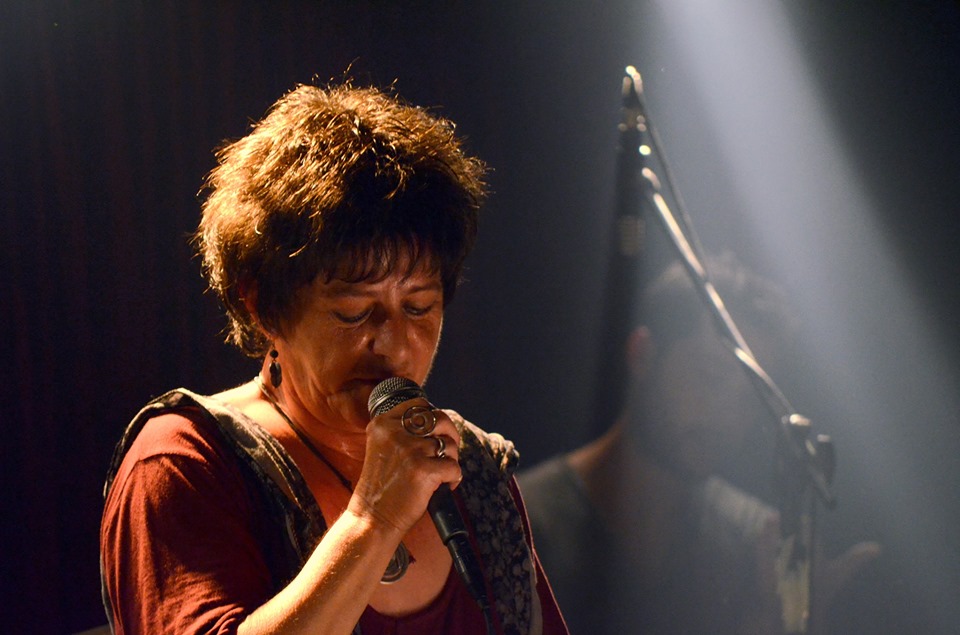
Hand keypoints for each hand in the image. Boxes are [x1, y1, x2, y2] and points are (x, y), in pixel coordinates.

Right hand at [348, 397, 461, 534]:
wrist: (372, 519)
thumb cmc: (381, 486)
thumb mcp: (383, 447)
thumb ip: (403, 431)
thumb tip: (438, 419)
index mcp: (383, 424)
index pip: (419, 405)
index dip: (434, 417)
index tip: (436, 433)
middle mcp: (395, 432)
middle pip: (439, 418)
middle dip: (450, 434)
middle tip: (448, 452)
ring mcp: (409, 450)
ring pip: (448, 444)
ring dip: (451, 459)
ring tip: (441, 475)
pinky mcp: (423, 469)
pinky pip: (453, 466)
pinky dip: (454, 478)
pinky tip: (445, 486)